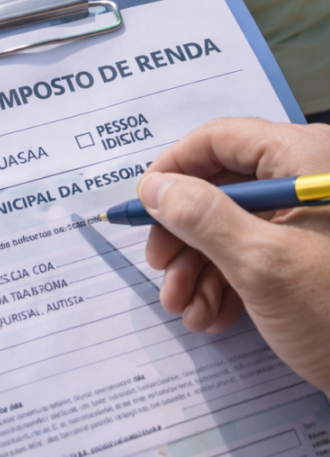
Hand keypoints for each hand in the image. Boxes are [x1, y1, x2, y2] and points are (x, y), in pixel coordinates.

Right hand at [138, 118, 329, 395]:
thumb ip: (201, 217)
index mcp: (306, 157)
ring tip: (184, 309)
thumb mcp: (262, 264)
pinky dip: (228, 283)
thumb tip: (154, 187)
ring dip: (200, 267)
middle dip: (184, 233)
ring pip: (235, 225)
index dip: (175, 168)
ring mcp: (314, 219)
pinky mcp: (315, 257)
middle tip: (159, 268)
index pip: (222, 139)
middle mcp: (309, 178)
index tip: (143, 204)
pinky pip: (258, 253)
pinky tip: (212, 317)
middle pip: (224, 185)